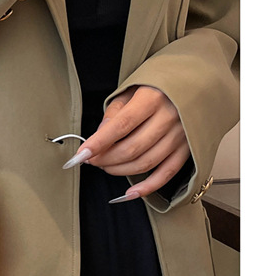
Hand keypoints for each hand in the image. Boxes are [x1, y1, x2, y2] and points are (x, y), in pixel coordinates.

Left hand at [62, 85, 190, 201]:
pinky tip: (130, 192)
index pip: (121, 125)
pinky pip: (167, 173)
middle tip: (91, 159)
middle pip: (132, 148)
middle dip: (105, 159)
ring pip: (146, 163)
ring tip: (105, 166)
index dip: (99, 143)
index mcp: (153, 98)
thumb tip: (97, 138)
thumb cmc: (157, 87)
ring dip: (119, 170)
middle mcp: (170, 117)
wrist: (193, 83)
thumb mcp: (130, 90)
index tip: (81, 155)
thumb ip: (113, 114)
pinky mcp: (188, 148)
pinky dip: (148, 186)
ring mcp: (182, 135)